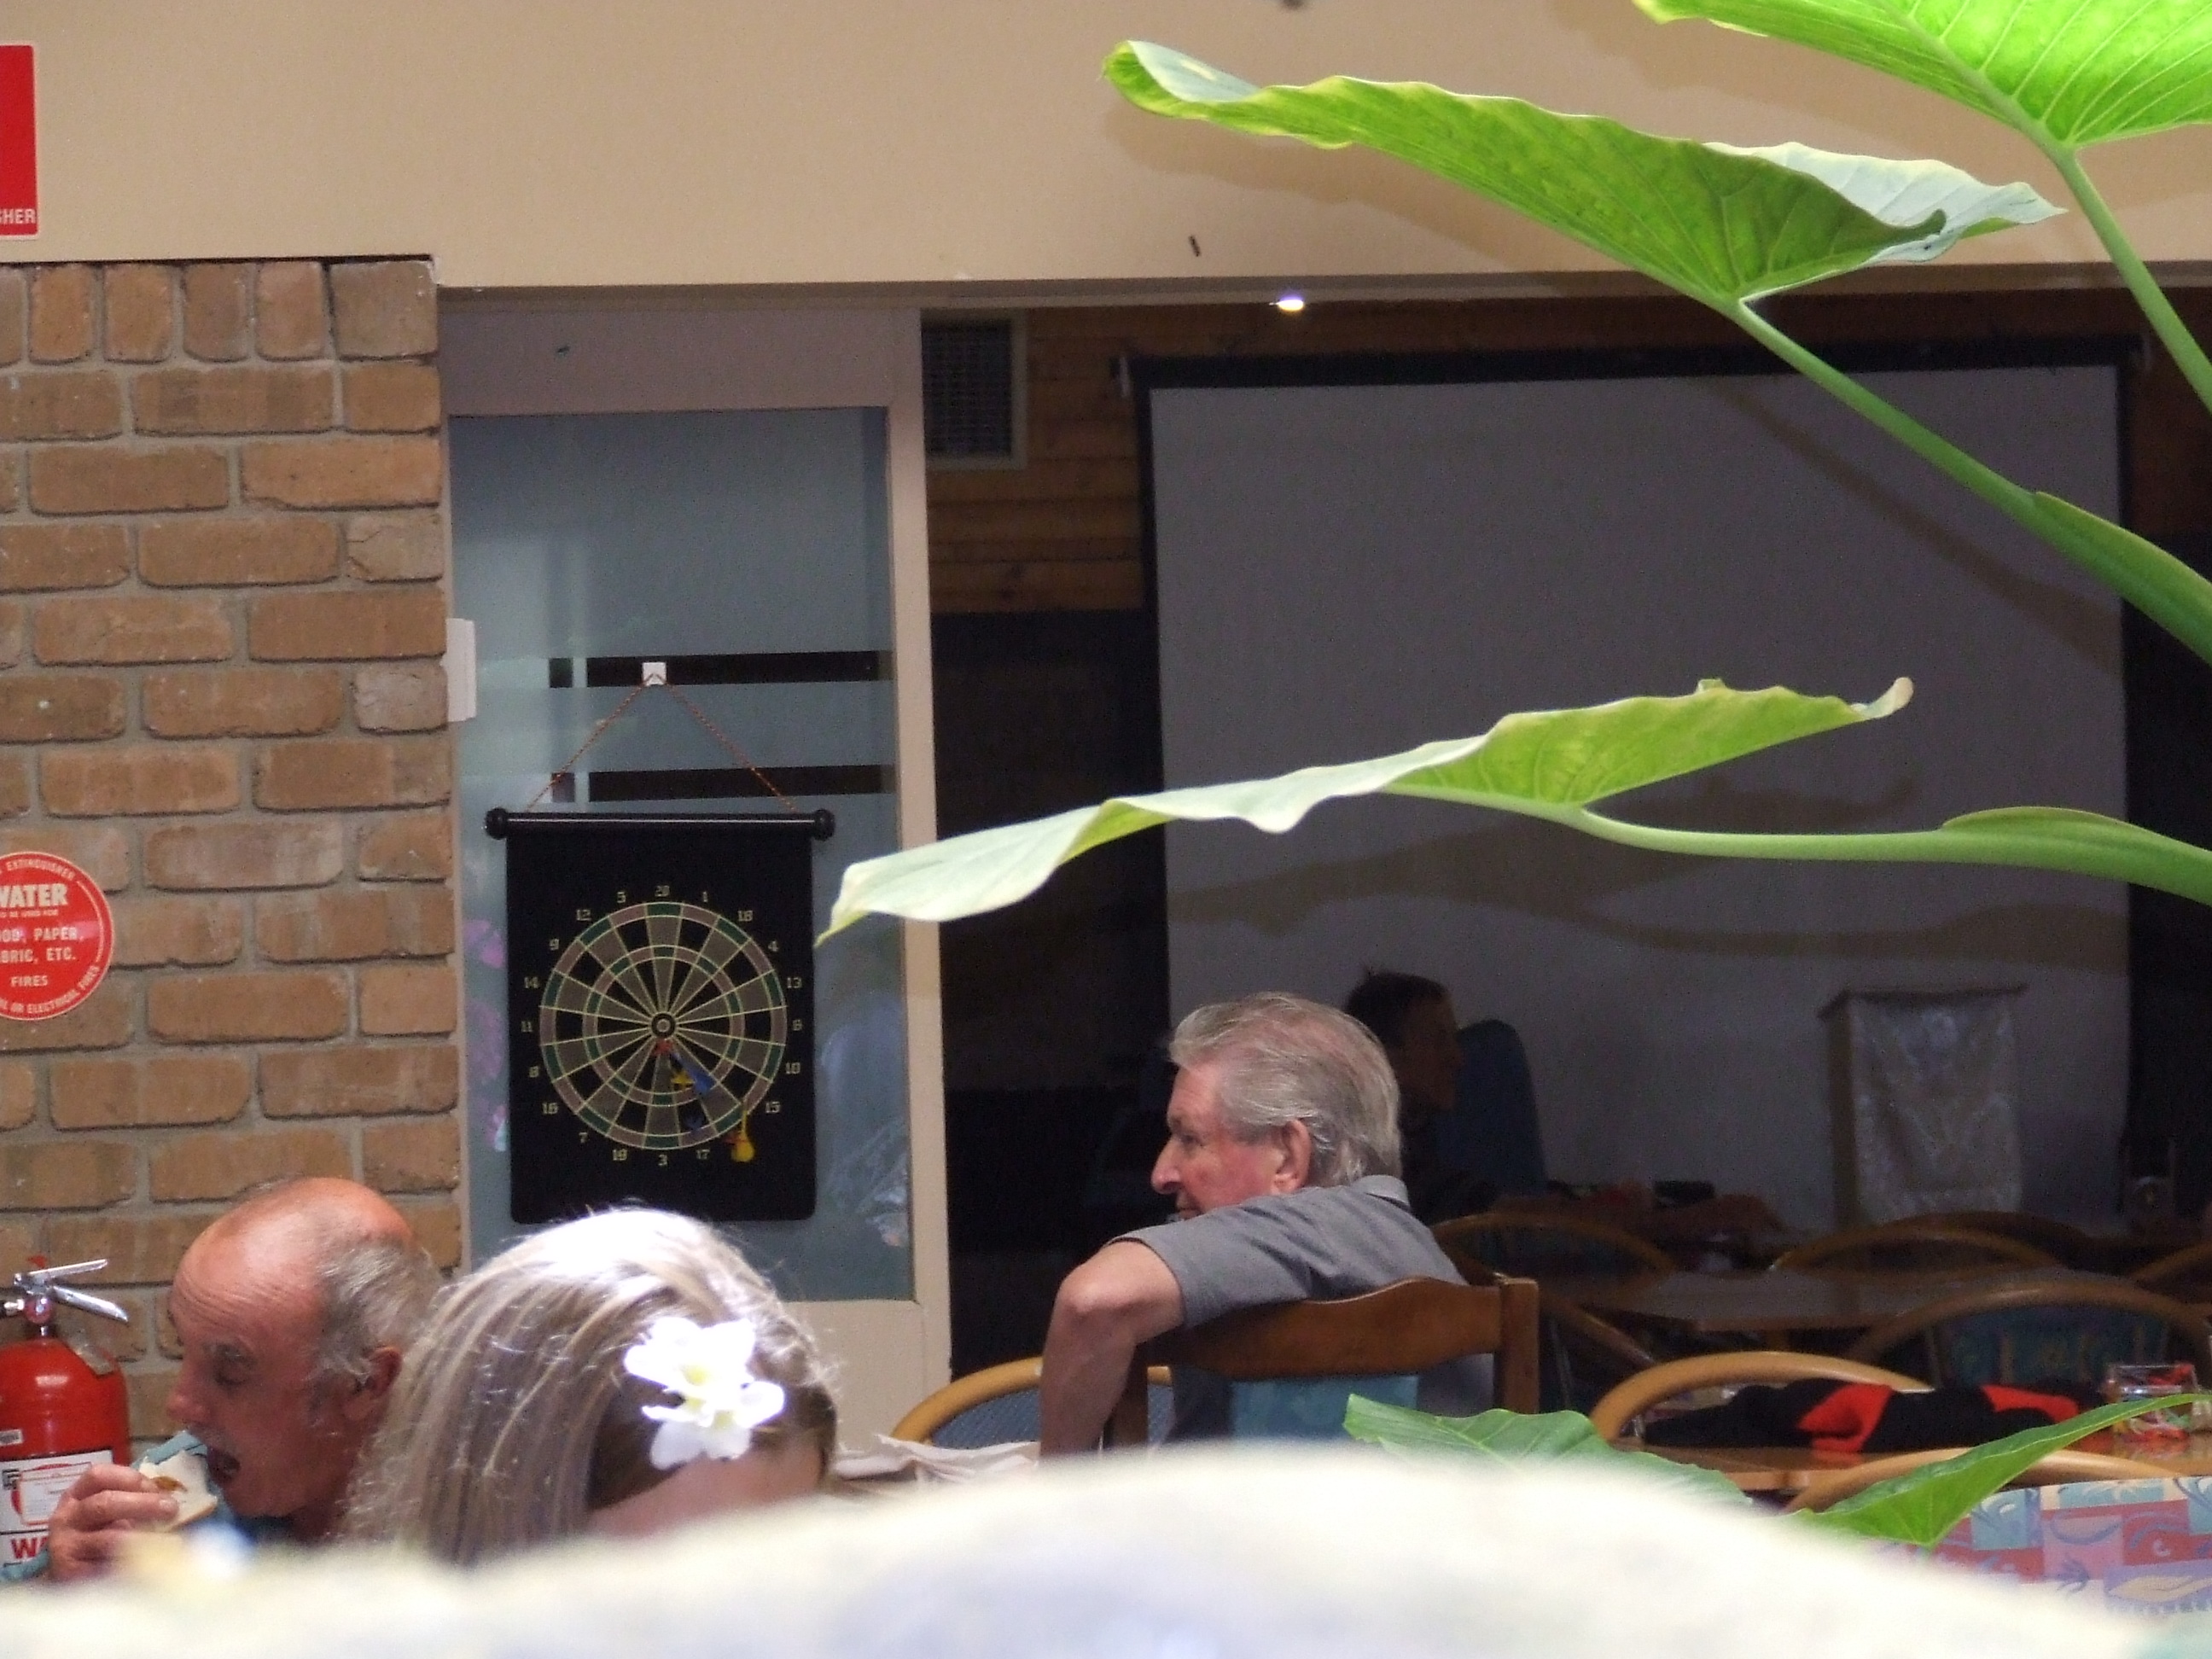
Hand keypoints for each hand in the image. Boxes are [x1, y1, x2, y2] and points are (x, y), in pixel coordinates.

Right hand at [43, 1463, 176, 1581]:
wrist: (61, 1578)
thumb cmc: (93, 1536)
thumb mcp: (106, 1513)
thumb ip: (131, 1501)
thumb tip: (169, 1501)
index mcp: (75, 1496)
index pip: (98, 1475)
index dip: (130, 1478)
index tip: (156, 1488)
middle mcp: (66, 1517)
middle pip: (105, 1503)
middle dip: (143, 1504)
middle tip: (171, 1509)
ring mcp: (65, 1546)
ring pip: (107, 1538)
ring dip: (142, 1538)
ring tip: (169, 1541)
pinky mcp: (71, 1574)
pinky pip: (104, 1567)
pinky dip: (130, 1564)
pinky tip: (147, 1564)